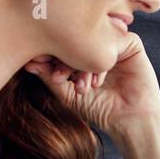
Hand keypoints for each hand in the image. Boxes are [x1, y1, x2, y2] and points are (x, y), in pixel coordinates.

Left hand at [23, 33, 159, 139]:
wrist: (130, 121)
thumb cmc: (100, 109)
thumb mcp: (67, 93)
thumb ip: (49, 76)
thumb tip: (27, 62)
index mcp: (83, 51)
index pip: (62, 41)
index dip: (48, 51)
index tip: (35, 61)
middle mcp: (98, 44)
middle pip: (75, 37)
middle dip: (64, 58)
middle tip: (59, 79)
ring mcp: (114, 42)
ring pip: (93, 39)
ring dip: (83, 63)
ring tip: (80, 88)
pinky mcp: (132, 44)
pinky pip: (112, 41)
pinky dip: (102, 61)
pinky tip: (97, 82)